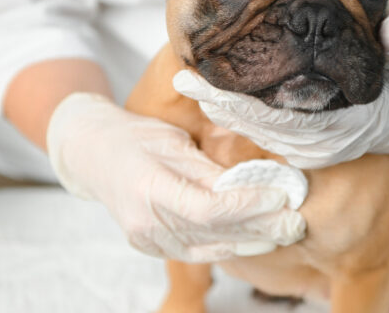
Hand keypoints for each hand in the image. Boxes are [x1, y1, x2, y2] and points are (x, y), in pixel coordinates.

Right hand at [46, 93, 305, 262]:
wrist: (93, 155)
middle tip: (296, 222)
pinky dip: (229, 245)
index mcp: (148, 187)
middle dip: (261, 229)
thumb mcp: (174, 141)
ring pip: (209, 248)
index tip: (279, 197)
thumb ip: (211, 168)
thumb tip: (257, 182)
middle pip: (214, 233)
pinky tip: (256, 240)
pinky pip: (197, 252)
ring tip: (284, 232)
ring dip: (252, 242)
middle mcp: (145, 222)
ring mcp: (145, 240)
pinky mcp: (150, 247)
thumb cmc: (136, 137)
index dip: (248, 206)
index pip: (208, 208)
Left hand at [172, 11, 388, 168]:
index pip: (278, 118)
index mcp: (342, 125)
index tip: (205, 78)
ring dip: (225, 110)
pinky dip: (241, 118)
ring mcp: (314, 153)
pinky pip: (266, 138)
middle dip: (221, 103)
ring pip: (258, 135)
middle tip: (185, 80)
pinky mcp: (307, 153)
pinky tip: (217, 99)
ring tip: (192, 85)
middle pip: (260, 128)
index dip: (240, 101)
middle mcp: (324, 146)